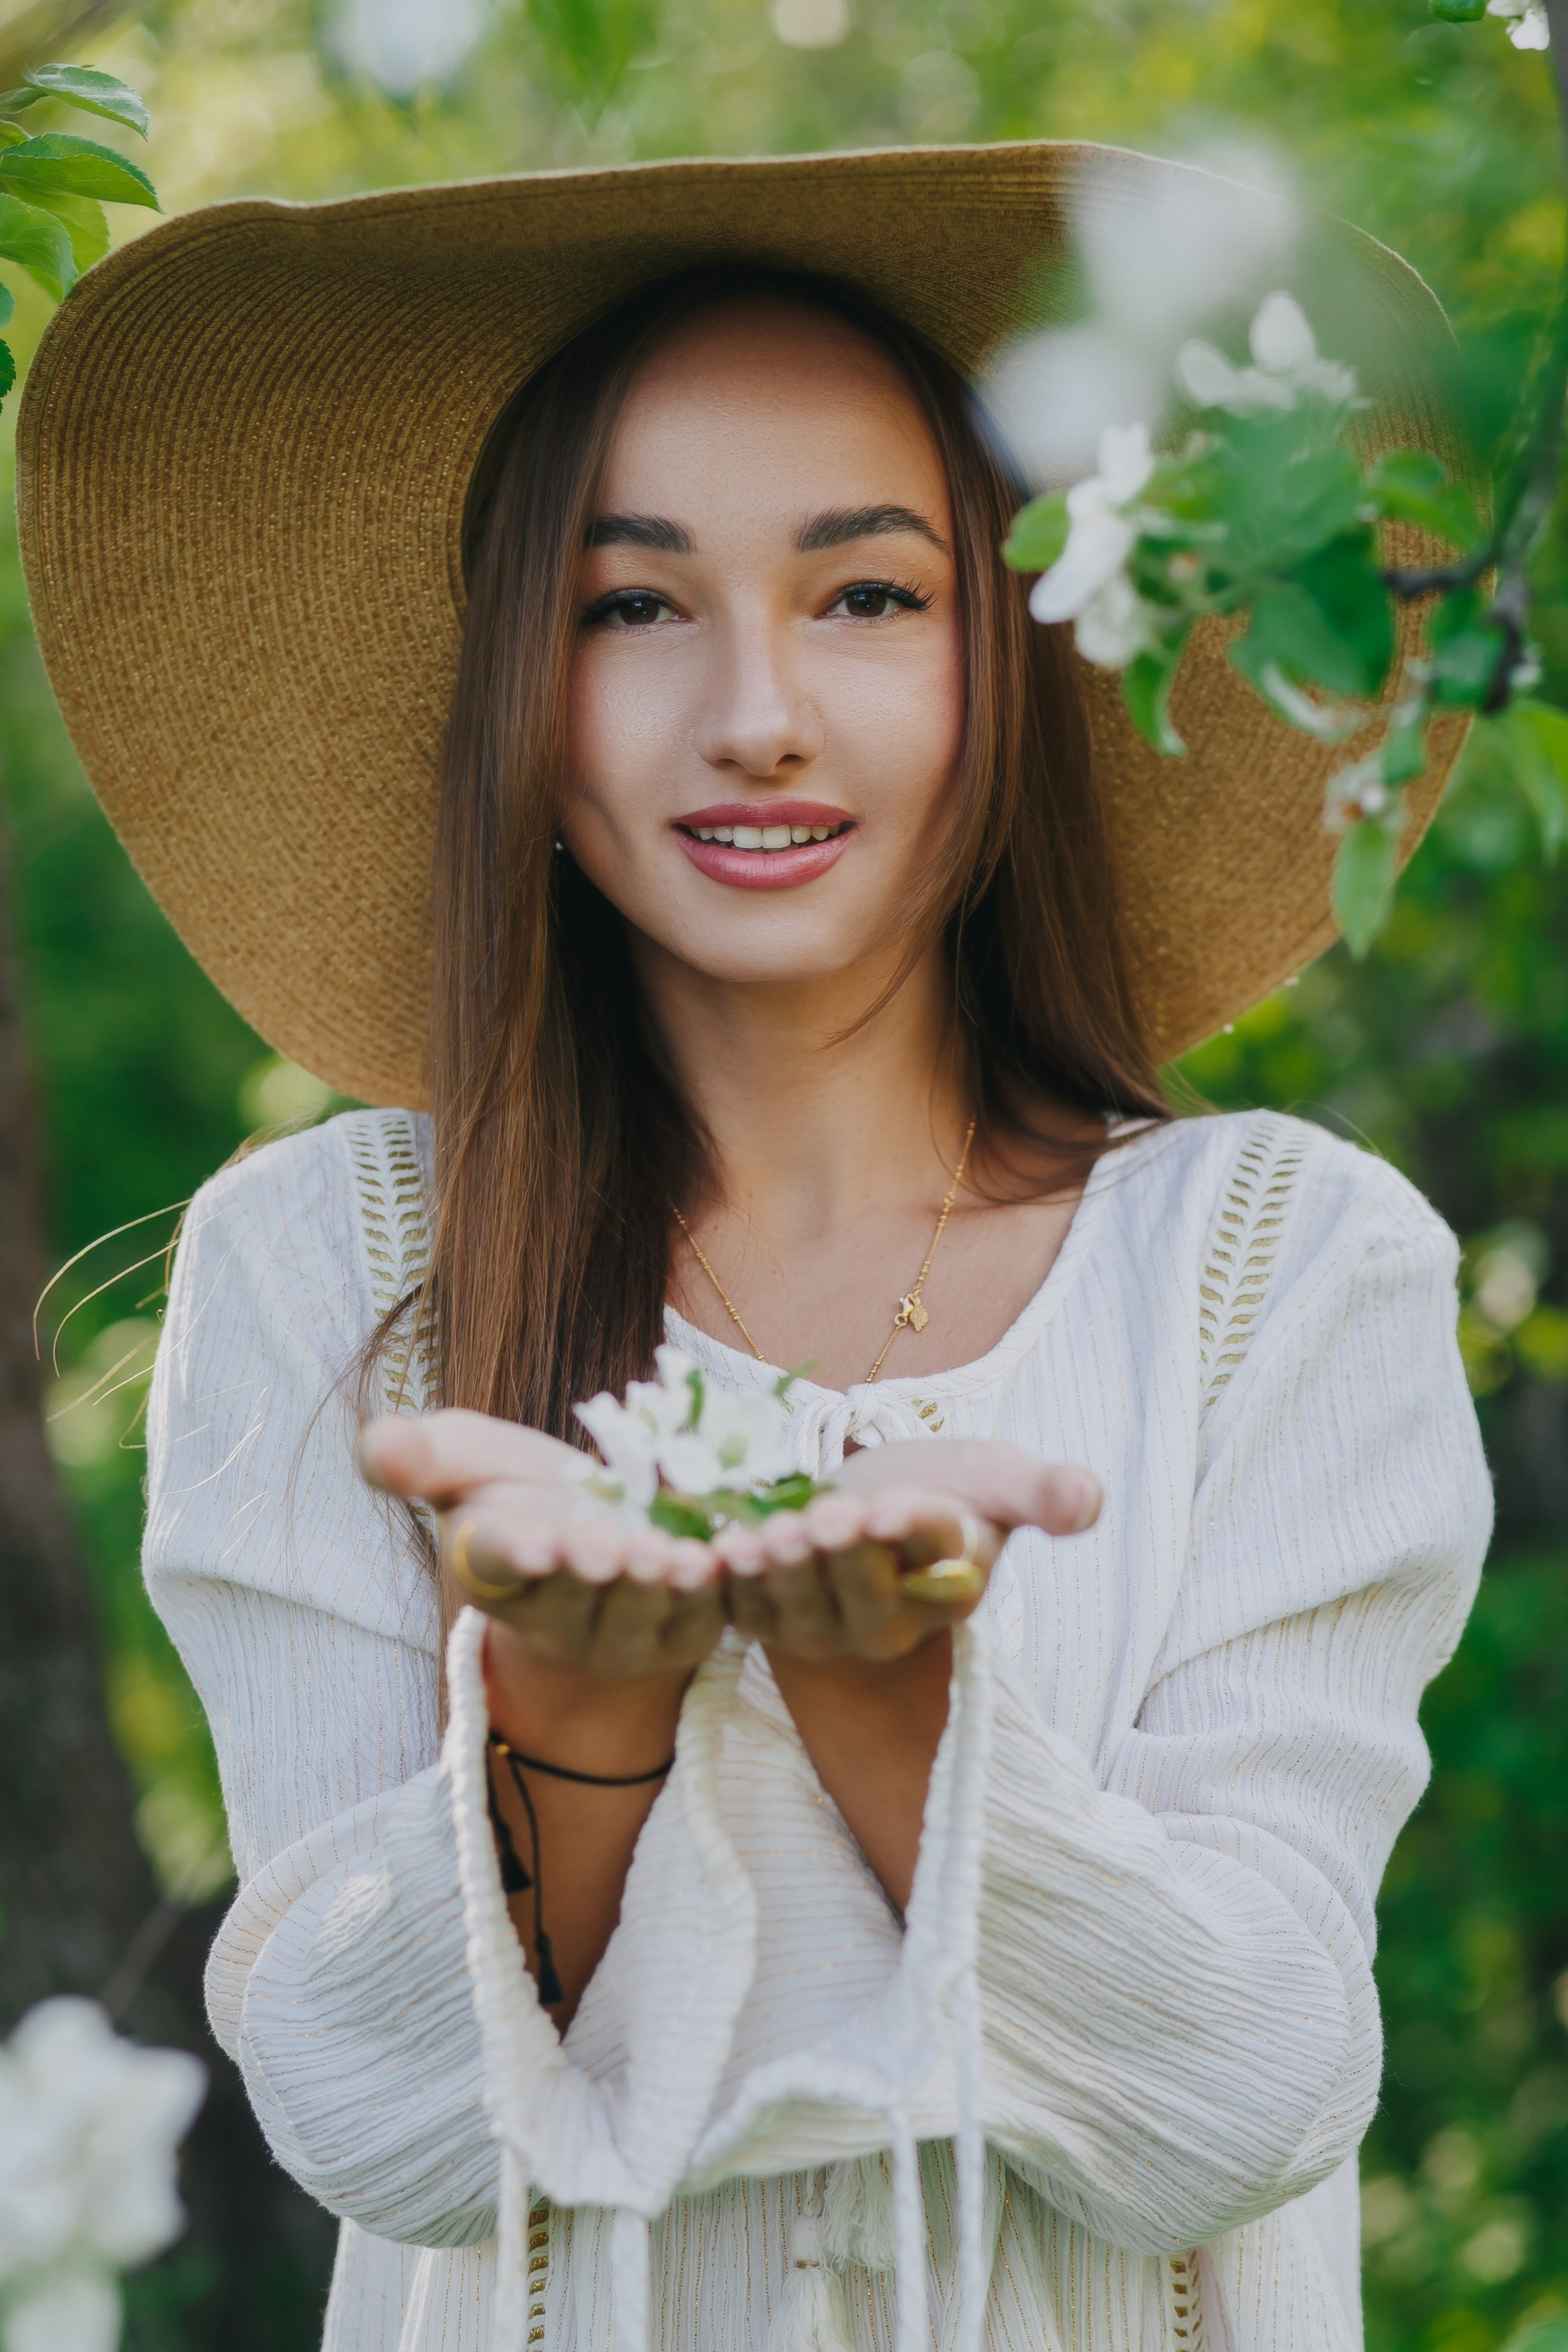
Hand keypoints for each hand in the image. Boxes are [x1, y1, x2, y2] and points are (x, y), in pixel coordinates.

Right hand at [359, 1408, 726, 1674]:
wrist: (590, 1534)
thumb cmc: (515, 1493)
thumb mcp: (463, 1461)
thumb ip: (418, 1455)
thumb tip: (377, 1444)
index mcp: (493, 1571)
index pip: (498, 1564)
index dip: (515, 1553)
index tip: (532, 1541)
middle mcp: (554, 1618)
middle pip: (574, 1598)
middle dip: (592, 1572)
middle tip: (608, 1547)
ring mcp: (622, 1634)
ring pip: (640, 1614)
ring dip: (657, 1587)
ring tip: (675, 1558)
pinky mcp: (684, 1632)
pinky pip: (704, 1616)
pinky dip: (718, 1591)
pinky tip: (728, 1559)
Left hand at [714, 1438, 1099, 1663]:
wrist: (870, 1509)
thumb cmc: (945, 1490)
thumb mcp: (999, 1479)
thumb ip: (1044, 1490)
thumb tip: (1089, 1501)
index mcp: (953, 1585)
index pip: (941, 1564)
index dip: (914, 1533)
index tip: (891, 1508)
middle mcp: (893, 1622)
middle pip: (866, 1594)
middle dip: (842, 1557)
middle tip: (824, 1519)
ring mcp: (827, 1628)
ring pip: (802, 1607)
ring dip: (780, 1574)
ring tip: (764, 1539)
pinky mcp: (768, 1620)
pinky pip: (744, 1609)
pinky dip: (727, 1585)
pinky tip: (714, 1554)